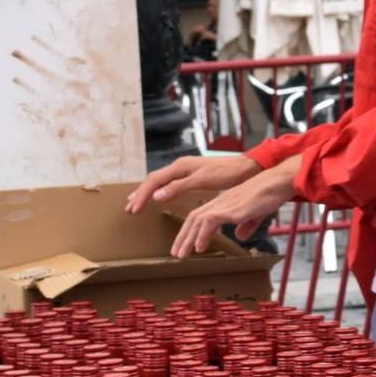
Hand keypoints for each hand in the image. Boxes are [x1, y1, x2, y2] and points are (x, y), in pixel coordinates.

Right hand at [124, 154, 259, 212]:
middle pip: (153, 180)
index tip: (133, 209)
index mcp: (180, 167)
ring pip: (160, 181)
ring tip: (136, 203)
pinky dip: (159, 191)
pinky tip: (158, 197)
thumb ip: (179, 187)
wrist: (246, 168)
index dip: (142, 195)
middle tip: (129, 210)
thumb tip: (156, 195)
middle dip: (140, 194)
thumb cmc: (227, 173)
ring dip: (147, 192)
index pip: (154, 181)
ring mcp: (186, 170)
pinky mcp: (192, 176)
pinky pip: (169, 183)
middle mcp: (180, 166)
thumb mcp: (202, 181)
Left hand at [169, 162, 299, 256]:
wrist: (280, 182)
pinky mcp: (232, 208)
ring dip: (187, 239)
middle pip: (193, 218)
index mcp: (225, 202)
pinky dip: (202, 234)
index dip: (191, 231)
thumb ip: (247, 224)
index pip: (201, 215)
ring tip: (182, 255)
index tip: (186, 246)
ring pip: (197, 220)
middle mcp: (221, 202)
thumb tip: (239, 236)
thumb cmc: (272, 194)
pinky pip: (210, 221)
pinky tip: (200, 247)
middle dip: (183, 237)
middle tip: (177, 254)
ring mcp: (225, 204)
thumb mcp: (257, 214)